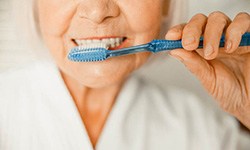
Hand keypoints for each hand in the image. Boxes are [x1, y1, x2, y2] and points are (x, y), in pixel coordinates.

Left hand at [165, 12, 249, 127]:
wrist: (249, 102)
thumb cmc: (229, 92)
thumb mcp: (207, 79)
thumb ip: (193, 64)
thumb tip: (174, 50)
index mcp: (201, 48)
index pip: (187, 32)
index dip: (179, 31)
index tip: (171, 37)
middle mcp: (216, 39)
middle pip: (201, 20)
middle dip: (192, 30)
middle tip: (189, 45)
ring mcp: (232, 36)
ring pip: (218, 19)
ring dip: (211, 33)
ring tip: (211, 53)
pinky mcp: (249, 37)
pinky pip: (243, 21)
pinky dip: (234, 31)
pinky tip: (231, 48)